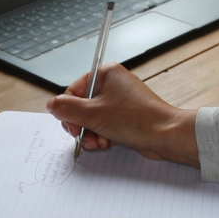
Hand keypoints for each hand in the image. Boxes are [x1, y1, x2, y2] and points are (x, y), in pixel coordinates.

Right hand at [46, 62, 199, 167]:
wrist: (166, 135)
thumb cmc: (137, 120)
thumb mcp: (93, 114)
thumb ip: (67, 109)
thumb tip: (52, 104)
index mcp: (105, 74)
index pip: (73, 91)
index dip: (69, 112)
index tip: (73, 127)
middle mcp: (112, 84)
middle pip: (81, 107)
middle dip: (81, 126)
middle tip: (85, 136)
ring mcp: (119, 101)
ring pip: (92, 119)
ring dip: (91, 134)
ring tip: (99, 142)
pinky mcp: (125, 117)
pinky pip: (104, 125)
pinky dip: (102, 136)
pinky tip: (107, 143)